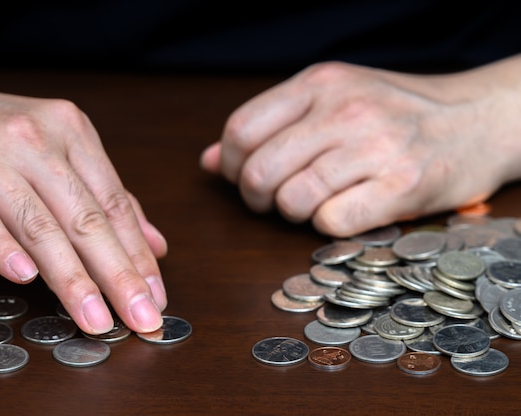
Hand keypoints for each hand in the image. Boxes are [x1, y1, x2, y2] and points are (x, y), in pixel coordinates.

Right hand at [0, 44, 166, 333]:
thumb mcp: (59, 150)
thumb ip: (107, 196)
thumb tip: (155, 244)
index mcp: (71, 132)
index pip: (115, 204)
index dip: (139, 255)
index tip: (155, 295)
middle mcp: (36, 142)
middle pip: (86, 219)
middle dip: (119, 275)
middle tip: (141, 317)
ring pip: (40, 227)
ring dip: (73, 279)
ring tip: (96, 318)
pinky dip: (2, 248)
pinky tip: (24, 277)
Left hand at [201, 58, 520, 235]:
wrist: (478, 119)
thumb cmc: (396, 112)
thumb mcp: (332, 99)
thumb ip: (270, 126)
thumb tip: (208, 161)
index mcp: (320, 83)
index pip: (241, 129)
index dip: (229, 163)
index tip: (241, 176)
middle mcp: (344, 109)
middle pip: (258, 170)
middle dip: (253, 197)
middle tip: (271, 200)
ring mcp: (375, 146)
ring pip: (292, 200)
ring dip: (291, 213)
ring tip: (311, 204)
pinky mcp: (402, 185)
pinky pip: (331, 222)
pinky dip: (327, 227)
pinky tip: (343, 212)